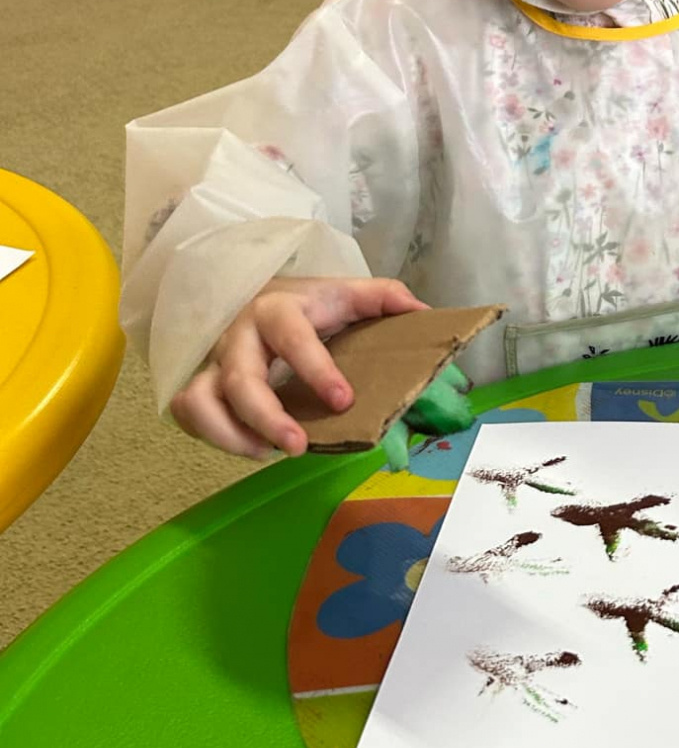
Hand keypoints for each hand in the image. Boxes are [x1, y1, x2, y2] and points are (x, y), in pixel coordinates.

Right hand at [171, 275, 428, 459]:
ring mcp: (214, 362)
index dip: (315, 368)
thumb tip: (421, 311)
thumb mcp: (343, 294)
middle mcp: (238, 336)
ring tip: (269, 453)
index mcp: (277, 310)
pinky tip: (251, 448)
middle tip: (297, 447)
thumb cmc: (306, 305)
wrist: (254, 297)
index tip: (343, 400)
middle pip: (239, 379)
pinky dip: (212, 435)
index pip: (292, 336)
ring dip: (230, 434)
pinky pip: (188, 413)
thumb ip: (382, 297)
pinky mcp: (199, 383)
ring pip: (199, 400)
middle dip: (266, 417)